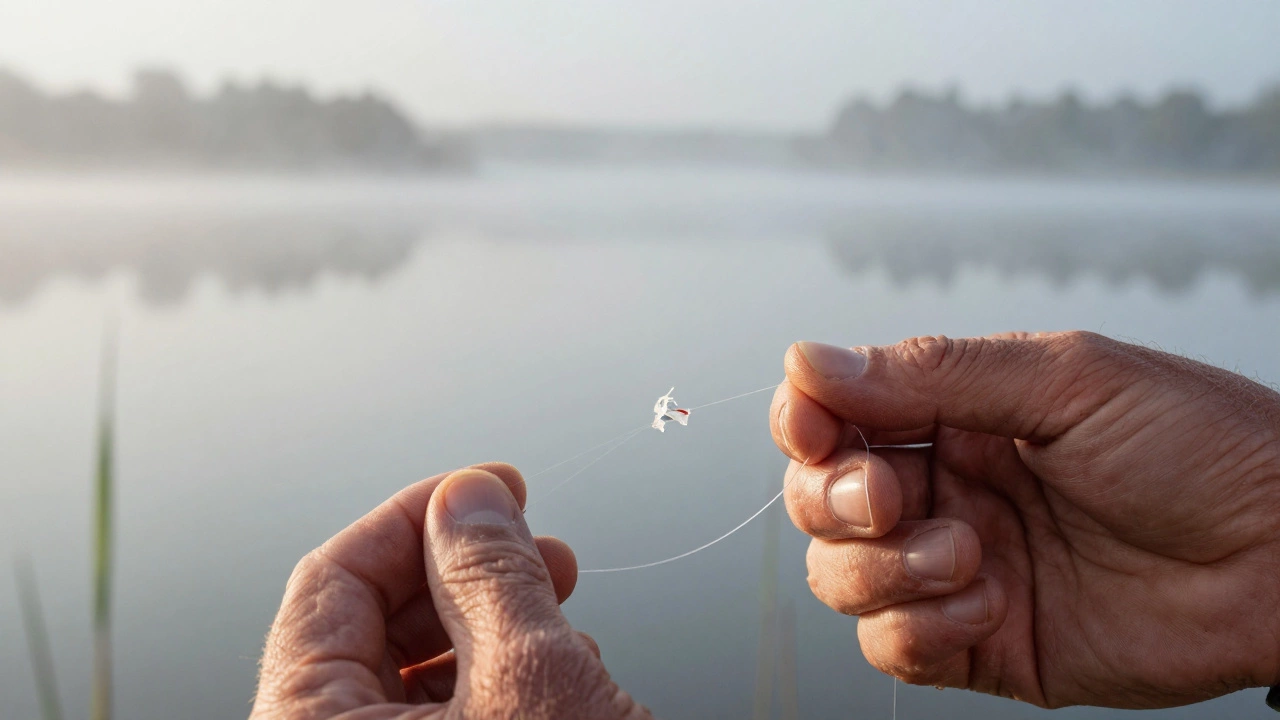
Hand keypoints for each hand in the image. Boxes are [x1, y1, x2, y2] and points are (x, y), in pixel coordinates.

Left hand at [251, 464, 651, 719]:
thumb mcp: (529, 677)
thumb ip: (489, 572)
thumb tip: (467, 496)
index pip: (332, 580)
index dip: (415, 515)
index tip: (484, 484)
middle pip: (375, 625)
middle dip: (468, 570)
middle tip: (535, 542)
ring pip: (421, 675)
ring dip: (496, 624)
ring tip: (560, 607)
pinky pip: (448, 719)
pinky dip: (501, 684)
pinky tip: (562, 674)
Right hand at [770, 332, 1279, 708]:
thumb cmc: (1201, 447)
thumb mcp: (1065, 381)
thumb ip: (931, 374)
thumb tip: (805, 360)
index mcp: (957, 413)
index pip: (835, 414)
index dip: (803, 422)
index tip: (811, 429)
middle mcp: (946, 489)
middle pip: (818, 500)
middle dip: (837, 501)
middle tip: (892, 496)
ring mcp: (957, 569)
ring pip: (840, 577)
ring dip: (883, 570)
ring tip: (969, 555)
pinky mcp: (983, 644)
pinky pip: (892, 648)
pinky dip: (918, 628)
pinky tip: (988, 600)